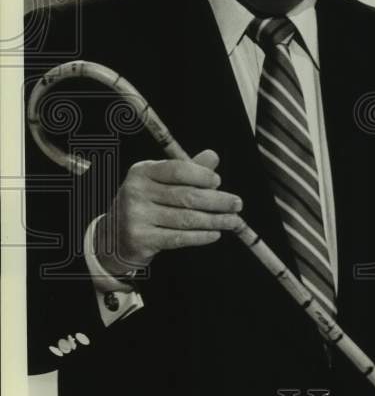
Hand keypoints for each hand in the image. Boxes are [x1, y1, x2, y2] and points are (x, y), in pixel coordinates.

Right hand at [95, 149, 243, 276]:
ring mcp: (136, 216)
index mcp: (142, 171)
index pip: (177, 169)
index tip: (218, 182)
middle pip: (186, 196)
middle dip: (217, 201)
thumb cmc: (146, 204)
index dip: (201, 175)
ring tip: (233, 221)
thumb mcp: (161, 182)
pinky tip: (215, 234)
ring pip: (186, 218)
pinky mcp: (141, 238)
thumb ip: (187, 170)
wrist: (116, 235)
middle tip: (237, 204)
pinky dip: (201, 236)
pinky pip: (179, 237)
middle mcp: (136, 191)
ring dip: (215, 220)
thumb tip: (213, 156)